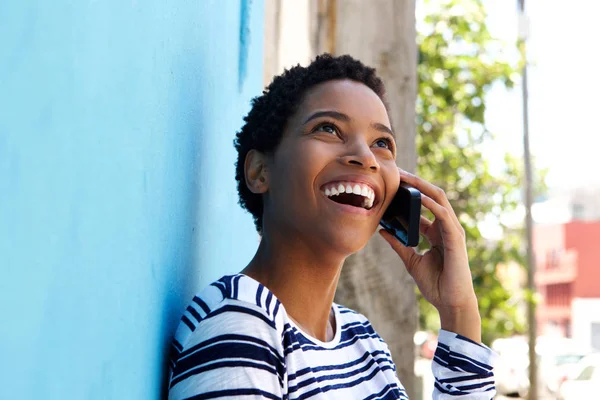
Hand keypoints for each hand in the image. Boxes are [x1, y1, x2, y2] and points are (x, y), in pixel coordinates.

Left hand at [379, 169, 480, 341]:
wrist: (450, 303)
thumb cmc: (435, 284)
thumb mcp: (410, 260)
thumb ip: (398, 244)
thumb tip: (382, 230)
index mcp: (437, 232)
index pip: (423, 206)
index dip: (409, 193)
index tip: (392, 183)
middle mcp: (446, 227)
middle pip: (431, 196)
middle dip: (415, 183)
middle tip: (397, 172)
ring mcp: (452, 231)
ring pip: (439, 200)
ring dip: (421, 187)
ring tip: (404, 177)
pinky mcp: (456, 238)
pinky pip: (443, 215)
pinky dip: (430, 204)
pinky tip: (417, 197)